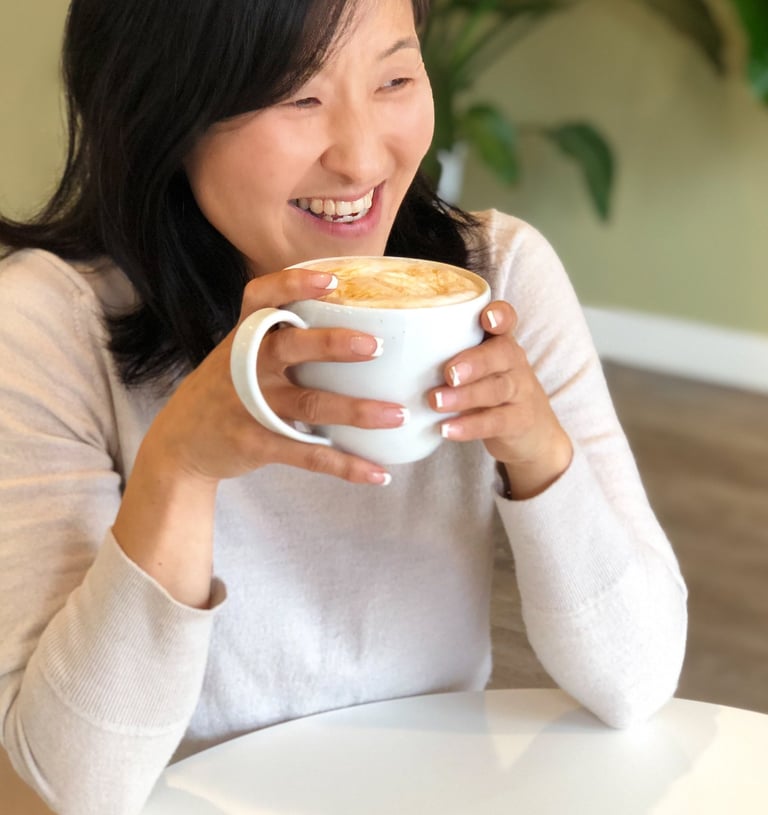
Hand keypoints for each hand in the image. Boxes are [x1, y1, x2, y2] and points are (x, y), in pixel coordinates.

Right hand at [144, 268, 405, 486]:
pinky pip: (307, 455)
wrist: (180, 442)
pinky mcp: (256, 443)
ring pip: (309, 404)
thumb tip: (351, 319)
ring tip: (397, 415)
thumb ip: (280, 337)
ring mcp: (250, 405)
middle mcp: (246, 366)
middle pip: (289, 347)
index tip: (333, 280)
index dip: (293, 286)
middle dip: (332, 344)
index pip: (260, 298)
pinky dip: (345, 465)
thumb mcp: (239, 355)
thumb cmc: (226, 389)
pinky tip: (377, 472)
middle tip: (376, 347)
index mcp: (244, 337)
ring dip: (357, 411)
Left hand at [429, 300, 572, 498]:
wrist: (531, 431)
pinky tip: (447, 430)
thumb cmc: (488, 387)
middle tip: (448, 372)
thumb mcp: (476, 365)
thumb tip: (382, 349)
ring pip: (496, 389)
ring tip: (435, 402)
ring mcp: (520, 392)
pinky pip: (496, 422)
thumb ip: (444, 352)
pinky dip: (471, 426)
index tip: (486, 318)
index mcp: (500, 341)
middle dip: (474, 362)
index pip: (507, 320)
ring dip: (465, 396)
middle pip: (501, 355)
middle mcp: (514, 362)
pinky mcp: (519, 421)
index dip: (500, 316)